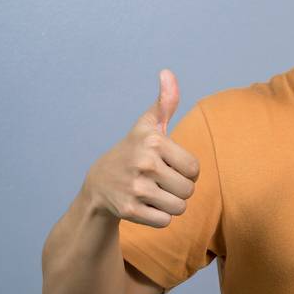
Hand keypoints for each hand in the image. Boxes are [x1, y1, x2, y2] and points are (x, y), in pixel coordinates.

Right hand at [82, 69, 200, 227]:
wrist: (98, 184)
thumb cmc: (132, 151)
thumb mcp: (147, 126)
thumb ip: (164, 102)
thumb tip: (167, 72)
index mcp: (153, 141)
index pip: (195, 169)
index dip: (186, 171)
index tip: (167, 165)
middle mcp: (143, 163)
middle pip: (189, 190)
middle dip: (178, 189)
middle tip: (158, 181)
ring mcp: (135, 188)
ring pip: (180, 207)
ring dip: (170, 205)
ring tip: (152, 194)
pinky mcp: (129, 211)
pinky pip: (165, 222)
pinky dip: (159, 218)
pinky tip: (144, 207)